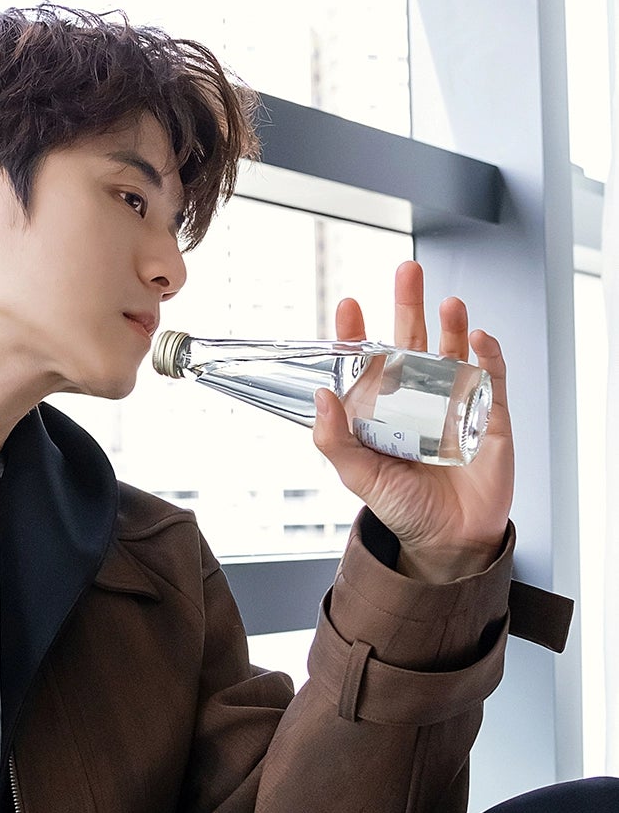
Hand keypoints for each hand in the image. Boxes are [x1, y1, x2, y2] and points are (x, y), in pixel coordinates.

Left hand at [311, 259, 513, 575]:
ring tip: (448, 303)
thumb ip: (335, 441)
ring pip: (454, 351)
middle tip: (407, 270)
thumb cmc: (404, 508)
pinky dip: (487, 355)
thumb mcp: (360, 476)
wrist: (449, 541)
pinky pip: (492, 377)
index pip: (369, 362)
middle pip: (414, 341)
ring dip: (452, 325)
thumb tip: (321, 396)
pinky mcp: (490, 415)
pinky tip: (479, 338)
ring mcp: (456, 403)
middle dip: (410, 305)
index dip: (358, 334)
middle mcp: (419, 399)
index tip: (348, 306)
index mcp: (384, 410)